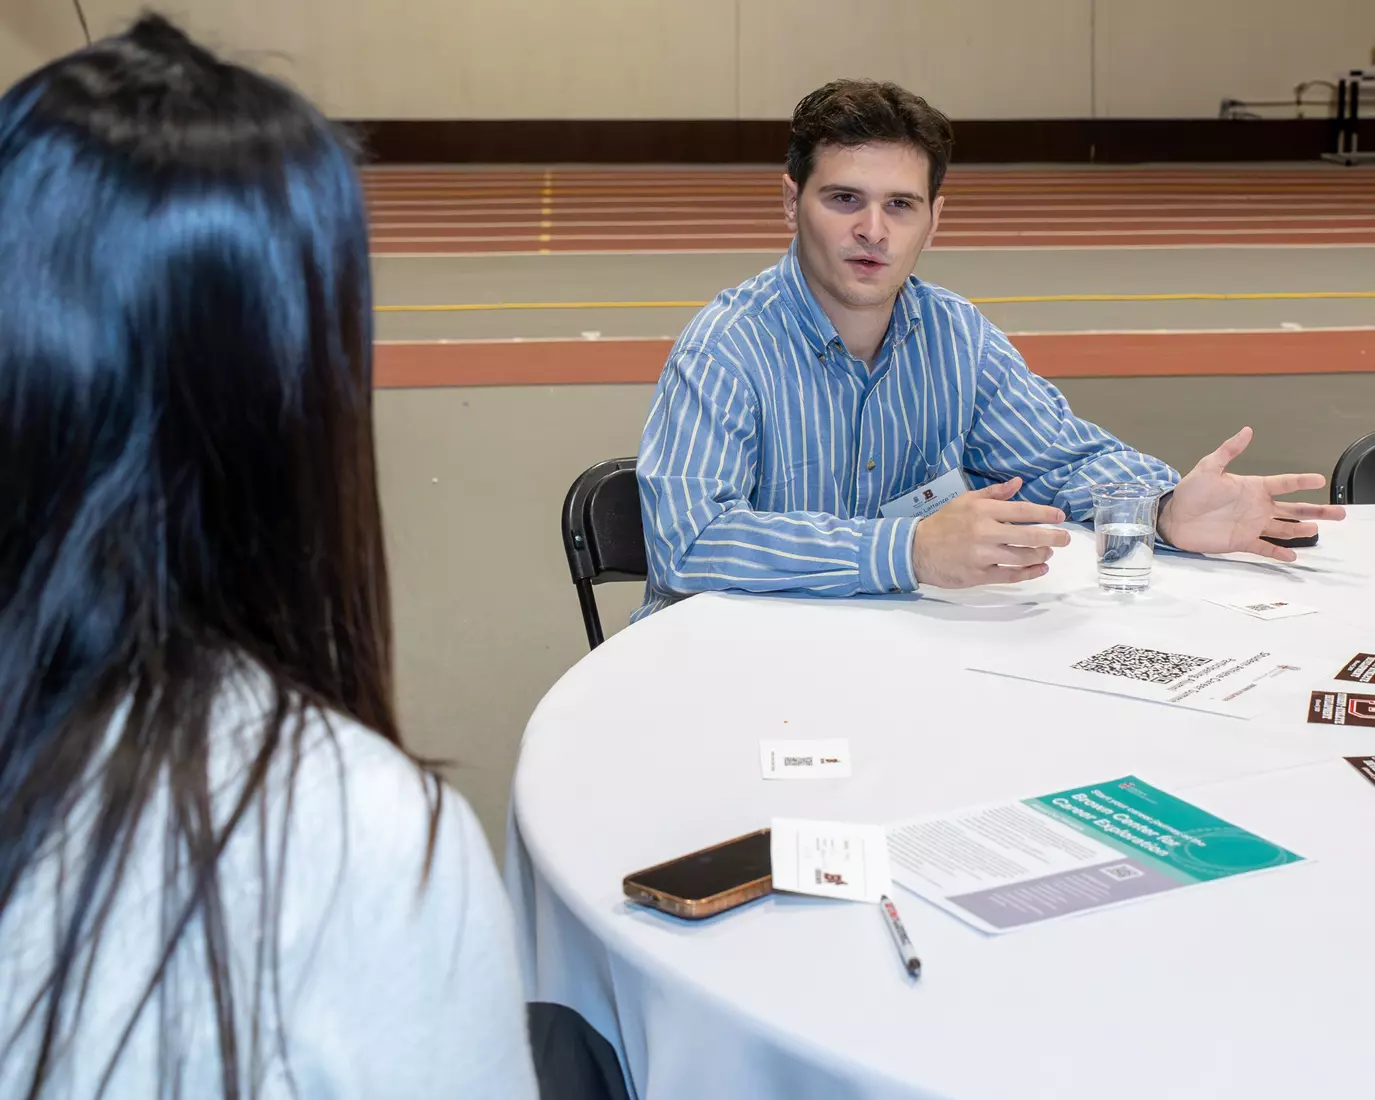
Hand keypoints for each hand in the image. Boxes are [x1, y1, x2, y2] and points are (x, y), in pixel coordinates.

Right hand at [912, 477, 1070, 587]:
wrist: (917, 550)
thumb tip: (1019, 483)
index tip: (1060, 517)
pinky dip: (1029, 573)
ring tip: (1047, 553)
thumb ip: (994, 493)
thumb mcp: (966, 501)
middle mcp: (985, 532)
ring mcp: (982, 556)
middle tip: (1065, 539)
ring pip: (1022, 557)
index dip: (1045, 514)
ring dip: (1040, 555)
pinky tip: (1040, 569)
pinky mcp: (979, 575)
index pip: (1023, 511)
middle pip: (1029, 536)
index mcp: (983, 511)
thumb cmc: (944, 523)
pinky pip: (1011, 575)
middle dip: (1052, 537)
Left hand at [1158, 427, 1345, 561]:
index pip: (1284, 483)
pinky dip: (1278, 552)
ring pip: (1284, 528)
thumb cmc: (1189, 491)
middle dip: (1316, 510)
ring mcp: (1251, 525)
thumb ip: (1228, 451)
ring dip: (1300, 530)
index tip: (1319, 479)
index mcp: (1253, 487)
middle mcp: (1257, 506)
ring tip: (1316, 530)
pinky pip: (1264, 548)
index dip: (1301, 481)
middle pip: (1293, 508)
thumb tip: (1247, 430)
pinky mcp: (1241, 541)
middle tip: (1340, 513)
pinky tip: (1294, 556)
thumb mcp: (1208, 467)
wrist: (1172, 517)